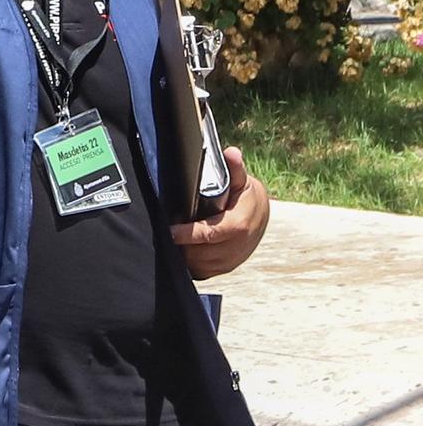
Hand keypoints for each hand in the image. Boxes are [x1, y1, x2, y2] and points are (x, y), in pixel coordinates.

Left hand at [171, 147, 269, 278]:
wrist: (261, 214)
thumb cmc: (246, 196)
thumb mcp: (241, 181)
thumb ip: (234, 169)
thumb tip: (231, 153)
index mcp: (239, 225)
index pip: (209, 234)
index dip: (187, 234)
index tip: (169, 230)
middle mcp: (238, 246)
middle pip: (201, 253)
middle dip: (182, 245)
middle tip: (164, 234)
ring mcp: (233, 259)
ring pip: (201, 265)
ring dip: (185, 256)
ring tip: (172, 242)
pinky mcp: (228, 267)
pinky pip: (205, 272)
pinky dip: (191, 265)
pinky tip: (181, 252)